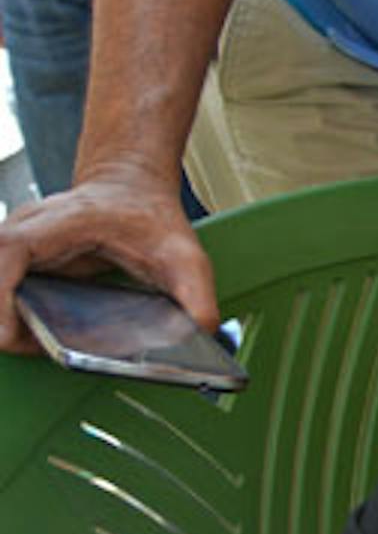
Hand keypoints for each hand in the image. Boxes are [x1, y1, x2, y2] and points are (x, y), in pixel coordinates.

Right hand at [0, 170, 216, 353]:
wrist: (132, 186)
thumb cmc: (149, 214)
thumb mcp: (184, 254)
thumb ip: (197, 293)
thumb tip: (202, 328)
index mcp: (59, 221)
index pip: (7, 252)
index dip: (0, 296)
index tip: (13, 333)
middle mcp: (25, 228)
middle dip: (3, 320)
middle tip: (42, 347)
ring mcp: (14, 241)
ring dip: (4, 318)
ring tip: (42, 342)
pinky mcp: (14, 257)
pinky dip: (9, 312)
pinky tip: (39, 330)